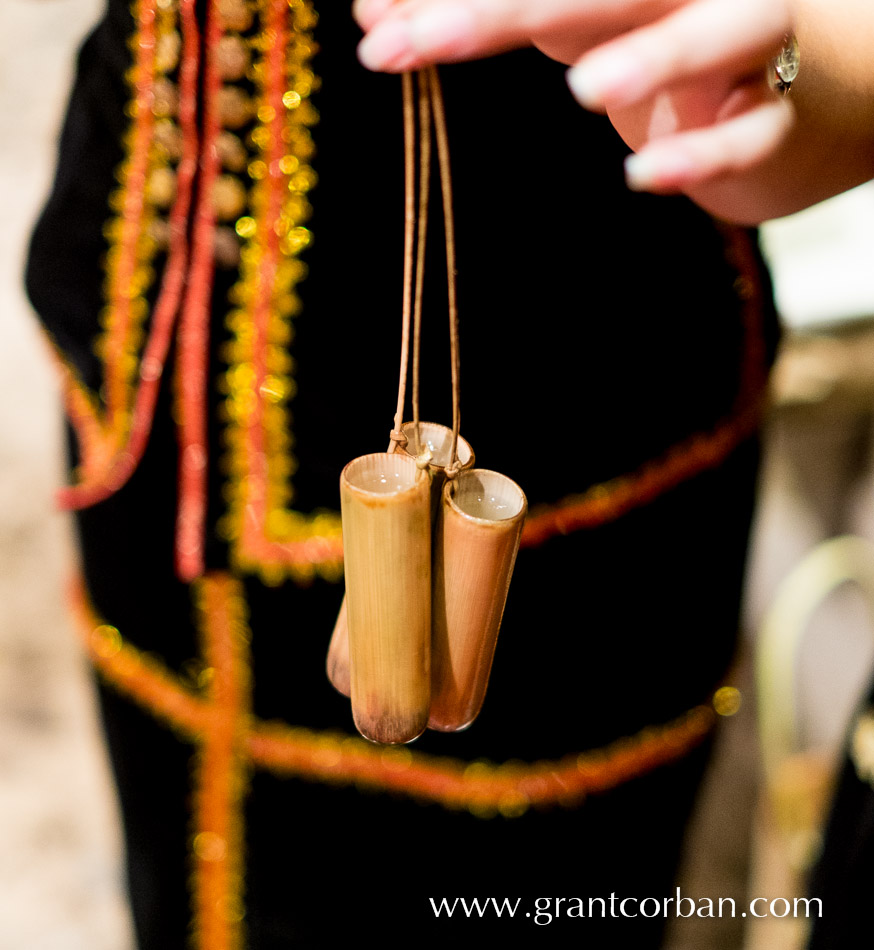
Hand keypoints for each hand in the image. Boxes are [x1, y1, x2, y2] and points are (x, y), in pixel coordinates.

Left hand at [352, 0, 795, 197]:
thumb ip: (484, 15)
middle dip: (504, 9)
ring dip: (657, 56)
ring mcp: (753, 49)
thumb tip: (375, 16)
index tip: (377, 20)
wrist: (795, 93)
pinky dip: (706, 154)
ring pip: (721, 33)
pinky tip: (645, 178)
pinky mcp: (780, 121)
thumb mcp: (569, 20)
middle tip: (414, 42)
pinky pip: (755, 134)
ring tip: (585, 91)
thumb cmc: (660, 45)